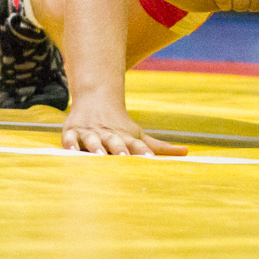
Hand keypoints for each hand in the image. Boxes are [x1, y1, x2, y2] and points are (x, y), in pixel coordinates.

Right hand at [62, 96, 186, 156]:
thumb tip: (187, 152)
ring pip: (93, 141)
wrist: (96, 99)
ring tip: (100, 156)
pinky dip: (71, 145)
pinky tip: (71, 153)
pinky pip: (70, 139)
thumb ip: (160, 147)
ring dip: (97, 148)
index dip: (143, 152)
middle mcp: (109, 135)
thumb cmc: (120, 126)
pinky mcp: (72, 132)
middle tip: (125, 158)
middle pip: (116, 142)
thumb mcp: (139, 135)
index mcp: (126, 137)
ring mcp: (90, 133)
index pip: (137, 145)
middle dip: (120, 150)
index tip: (150, 160)